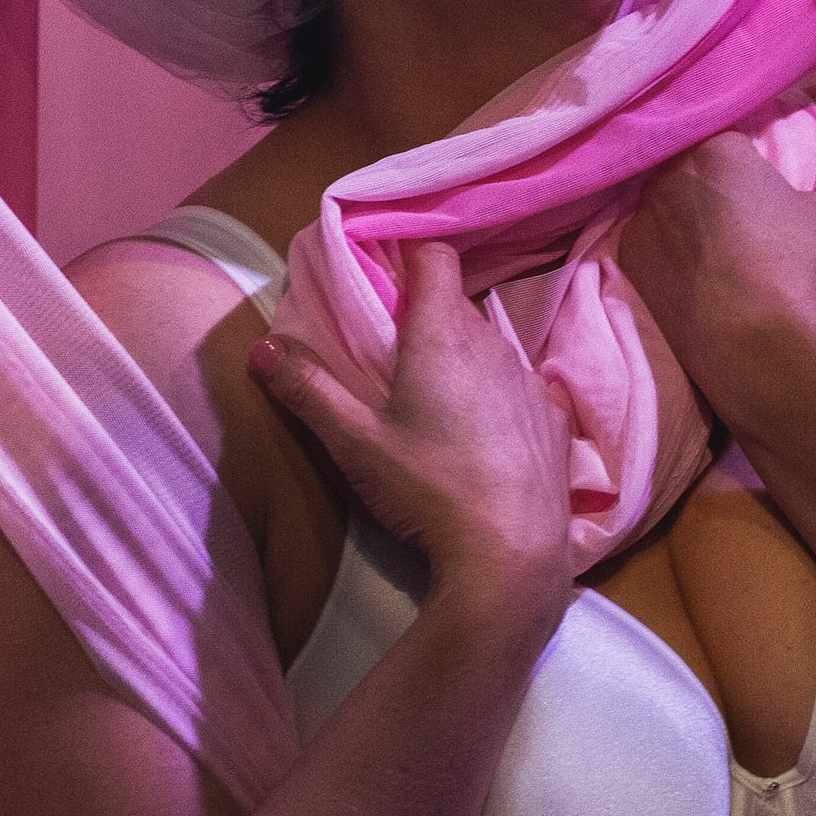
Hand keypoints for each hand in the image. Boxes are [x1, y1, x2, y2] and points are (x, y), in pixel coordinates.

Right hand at [248, 241, 573, 619]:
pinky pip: (521, 389)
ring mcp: (529, 382)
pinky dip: (499, 399)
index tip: (385, 282)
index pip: (435, 259)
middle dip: (425, 319)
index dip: (410, 260)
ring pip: (490, 348)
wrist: (511, 556)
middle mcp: (493, 345)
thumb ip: (308, 390)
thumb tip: (261, 347)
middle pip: (456, 307)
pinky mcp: (554, 421)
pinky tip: (482, 439)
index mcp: (442, 336)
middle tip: (391, 357)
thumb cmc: (427, 489)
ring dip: (463, 360)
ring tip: (434, 405)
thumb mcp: (355, 443)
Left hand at [617, 132, 815, 407]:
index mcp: (716, 149)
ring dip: (683, 213)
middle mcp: (669, 174)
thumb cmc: (800, 267)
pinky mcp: (628, 258)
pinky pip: (649, 240)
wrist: (758, 343)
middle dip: (709, 180)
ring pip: (664, 202)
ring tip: (714, 245)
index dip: (743, 152)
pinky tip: (692, 271)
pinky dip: (666, 250)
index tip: (759, 175)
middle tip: (739, 211)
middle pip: (688, 164)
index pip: (727, 134)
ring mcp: (641, 216)